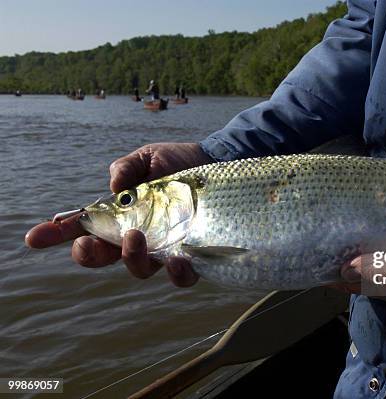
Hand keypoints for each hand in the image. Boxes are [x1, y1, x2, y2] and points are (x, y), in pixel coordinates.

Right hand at [25, 143, 213, 286]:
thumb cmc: (177, 163)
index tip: (35, 238)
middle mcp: (138, 237)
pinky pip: (182, 277)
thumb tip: (114, 186)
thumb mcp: (148, 158)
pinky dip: (176, 274)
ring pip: (140, 269)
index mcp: (121, 215)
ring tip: (135, 239)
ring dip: (131, 259)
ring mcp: (164, 248)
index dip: (58, 235)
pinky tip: (177, 260)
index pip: (85, 228)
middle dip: (90, 255)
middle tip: (90, 244)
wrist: (216, 164)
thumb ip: (126, 168)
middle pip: (105, 257)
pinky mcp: (193, 256)